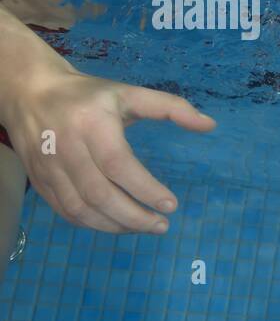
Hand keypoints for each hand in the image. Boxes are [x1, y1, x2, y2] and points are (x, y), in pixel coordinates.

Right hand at [4, 67, 215, 233]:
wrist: (29, 93)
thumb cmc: (89, 96)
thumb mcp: (130, 93)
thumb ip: (171, 107)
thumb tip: (210, 125)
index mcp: (91, 123)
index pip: (118, 164)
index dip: (145, 189)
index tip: (171, 205)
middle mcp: (65, 148)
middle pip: (99, 194)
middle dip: (134, 216)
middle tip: (162, 225)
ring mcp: (48, 168)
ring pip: (81, 209)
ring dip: (115, 225)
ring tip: (144, 227)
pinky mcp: (39, 181)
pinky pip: (66, 211)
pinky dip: (93, 224)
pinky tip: (117, 224)